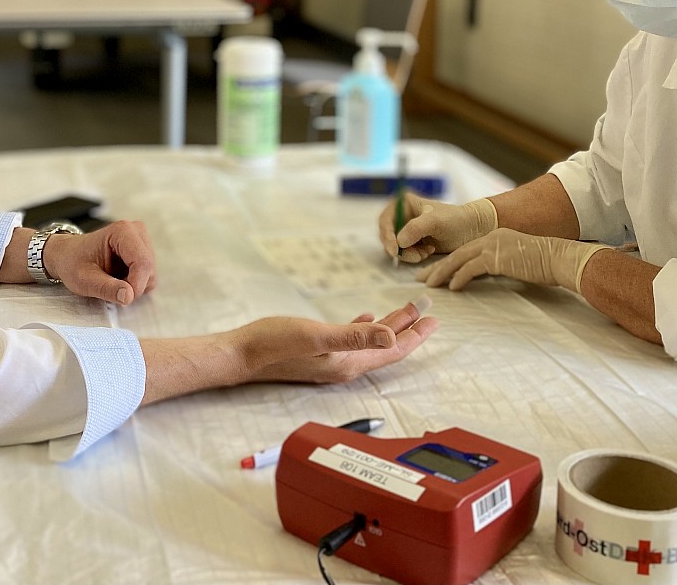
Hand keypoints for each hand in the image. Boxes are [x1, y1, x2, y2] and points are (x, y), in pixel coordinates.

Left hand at [43, 221, 156, 305]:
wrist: (68, 255)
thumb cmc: (73, 263)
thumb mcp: (84, 280)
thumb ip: (106, 288)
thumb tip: (129, 296)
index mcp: (121, 231)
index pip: (143, 262)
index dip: (137, 284)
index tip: (123, 298)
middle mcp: (136, 231)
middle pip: (149, 268)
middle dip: (134, 285)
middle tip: (110, 287)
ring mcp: (142, 239)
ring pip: (151, 272)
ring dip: (134, 284)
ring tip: (112, 280)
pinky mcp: (144, 250)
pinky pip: (149, 274)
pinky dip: (135, 282)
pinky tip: (119, 277)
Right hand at [242, 300, 437, 383]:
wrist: (242, 355)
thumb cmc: (274, 343)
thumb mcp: (316, 336)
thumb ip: (353, 336)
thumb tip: (390, 335)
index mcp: (348, 363)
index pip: (392, 350)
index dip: (415, 335)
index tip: (435, 319)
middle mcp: (344, 366)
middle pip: (386, 347)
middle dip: (409, 328)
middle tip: (428, 310)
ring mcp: (331, 360)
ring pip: (371, 342)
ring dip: (390, 326)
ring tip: (407, 311)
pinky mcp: (317, 352)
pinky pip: (352, 340)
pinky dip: (365, 328)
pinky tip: (366, 317)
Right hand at [378, 194, 496, 262]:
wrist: (472, 230)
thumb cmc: (456, 220)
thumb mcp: (436, 222)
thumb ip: (416, 228)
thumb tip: (399, 241)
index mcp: (403, 203)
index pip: (385, 220)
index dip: (387, 236)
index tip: (395, 250)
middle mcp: (402, 215)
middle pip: (388, 235)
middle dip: (400, 248)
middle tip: (416, 256)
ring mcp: (407, 229)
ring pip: (396, 246)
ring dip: (409, 253)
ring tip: (427, 252)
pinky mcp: (413, 241)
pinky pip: (405, 252)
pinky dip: (414, 255)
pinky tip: (429, 252)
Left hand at [418, 228, 610, 292]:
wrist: (559, 258)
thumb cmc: (543, 264)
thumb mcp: (516, 260)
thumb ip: (500, 263)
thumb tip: (488, 274)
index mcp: (493, 237)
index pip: (464, 250)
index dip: (446, 261)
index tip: (433, 271)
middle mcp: (489, 237)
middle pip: (456, 253)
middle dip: (437, 266)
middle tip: (421, 278)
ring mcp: (492, 245)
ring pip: (458, 259)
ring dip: (442, 272)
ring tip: (430, 284)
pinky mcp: (496, 257)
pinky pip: (471, 268)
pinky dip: (459, 277)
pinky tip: (453, 287)